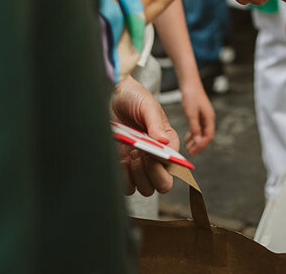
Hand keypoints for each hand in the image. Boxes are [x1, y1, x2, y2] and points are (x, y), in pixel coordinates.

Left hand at [111, 77, 179, 196]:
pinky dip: (124, 178)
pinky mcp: (125, 168)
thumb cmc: (133, 98)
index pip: (175, 166)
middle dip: (152, 174)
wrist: (110, 96)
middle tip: (139, 155)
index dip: (162, 165)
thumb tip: (164, 142)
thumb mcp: (146, 105)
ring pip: (147, 189)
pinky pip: (128, 187)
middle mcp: (157, 157)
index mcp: (169, 143)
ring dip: (138, 176)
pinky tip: (120, 159)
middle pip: (163, 184)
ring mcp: (141, 164)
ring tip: (131, 154)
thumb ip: (155, 123)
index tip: (148, 152)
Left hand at [179, 82, 215, 154]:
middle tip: (190, 152)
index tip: (193, 151)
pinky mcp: (199, 114)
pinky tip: (187, 138)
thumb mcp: (191, 113)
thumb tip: (197, 141)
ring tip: (188, 147)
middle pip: (206, 135)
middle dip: (198, 145)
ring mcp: (204, 116)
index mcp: (209, 118)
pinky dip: (193, 134)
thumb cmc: (191, 96)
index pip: (208, 136)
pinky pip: (198, 127)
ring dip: (196, 140)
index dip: (201, 145)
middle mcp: (208, 118)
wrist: (190, 83)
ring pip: (202, 132)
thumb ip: (194, 128)